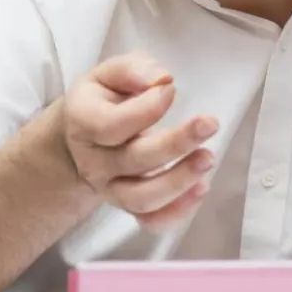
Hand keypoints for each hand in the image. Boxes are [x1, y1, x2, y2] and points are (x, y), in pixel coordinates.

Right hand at [61, 52, 217, 228]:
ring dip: (179, 181)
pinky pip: (150, 220)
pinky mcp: (128, 205)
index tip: (171, 88)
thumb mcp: (109, 74)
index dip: (147, 109)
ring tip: (208, 158)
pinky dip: (177, 212)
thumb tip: (162, 80)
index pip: (112, 125)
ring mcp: (109, 189)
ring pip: (142, 198)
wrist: (81, 138)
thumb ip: (133, 70)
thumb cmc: (103, 99)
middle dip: (176, 143)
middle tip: (210, 123)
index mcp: (84, 123)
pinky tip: (201, 188)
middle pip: (134, 161)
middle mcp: (94, 162)